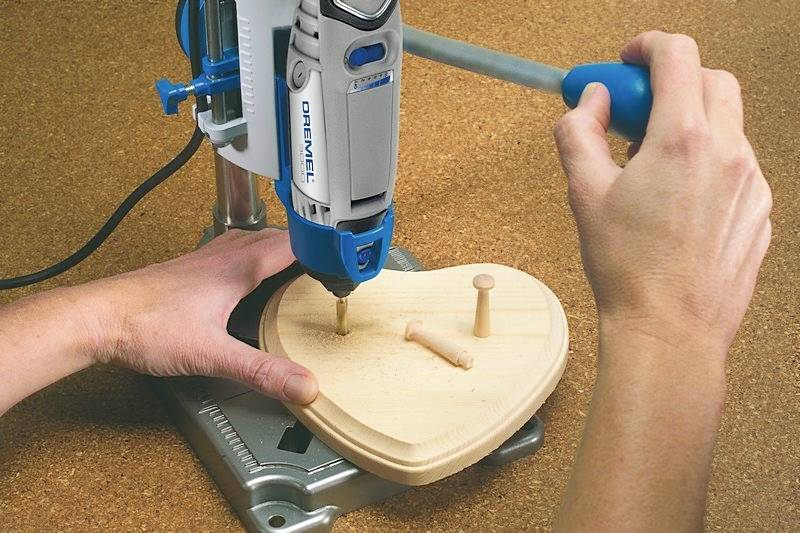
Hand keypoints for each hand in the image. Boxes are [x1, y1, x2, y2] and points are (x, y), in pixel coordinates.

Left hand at [77, 229, 317, 403]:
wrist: (96, 318)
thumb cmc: (145, 327)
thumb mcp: (212, 355)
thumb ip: (261, 371)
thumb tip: (304, 384)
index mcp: (236, 268)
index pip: (290, 243)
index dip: (319, 248)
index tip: (340, 258)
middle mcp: (221, 256)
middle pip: (273, 237)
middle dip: (302, 245)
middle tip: (323, 260)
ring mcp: (201, 260)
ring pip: (249, 239)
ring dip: (275, 245)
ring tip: (292, 259)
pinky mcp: (186, 269)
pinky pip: (228, 250)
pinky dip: (249, 254)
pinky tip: (242, 273)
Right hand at [554, 31, 771, 354]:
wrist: (670, 331)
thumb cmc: (627, 268)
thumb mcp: (583, 193)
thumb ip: (579, 132)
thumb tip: (590, 101)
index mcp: (682, 139)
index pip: (677, 56)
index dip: (648, 47)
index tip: (629, 59)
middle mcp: (728, 152)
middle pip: (711, 80)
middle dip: (673, 81)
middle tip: (636, 110)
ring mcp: (753, 182)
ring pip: (727, 125)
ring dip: (690, 125)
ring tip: (651, 166)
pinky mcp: (761, 211)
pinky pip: (738, 166)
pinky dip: (708, 162)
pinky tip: (678, 199)